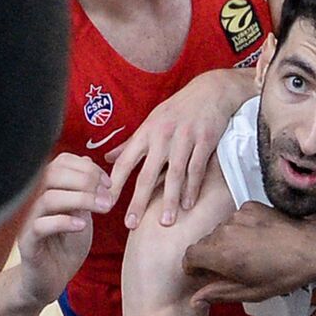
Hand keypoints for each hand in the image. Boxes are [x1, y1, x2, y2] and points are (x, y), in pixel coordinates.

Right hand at [16, 153, 111, 304]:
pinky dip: (64, 222)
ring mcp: (26, 220)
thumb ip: (83, 189)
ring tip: (103, 209)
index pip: (61, 162)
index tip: (108, 182)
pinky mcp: (26, 242)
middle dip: (86, 181)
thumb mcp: (81, 211)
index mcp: (45, 187)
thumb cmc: (66, 243)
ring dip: (81, 199)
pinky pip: (40, 226)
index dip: (88, 167)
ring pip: (48, 198)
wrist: (52, 277)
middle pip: (52, 173)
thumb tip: (88, 162)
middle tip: (107, 197)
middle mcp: (32, 199)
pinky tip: (82, 225)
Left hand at [107, 69, 253, 228]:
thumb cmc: (177, 109)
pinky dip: (192, 188)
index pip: (125, 162)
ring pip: (174, 175)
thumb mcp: (151, 122)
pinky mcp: (204, 141)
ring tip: (165, 222)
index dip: (114, 183)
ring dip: (169, 200)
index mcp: (146, 133)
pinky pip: (196, 169)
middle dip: (138, 201)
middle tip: (131, 224)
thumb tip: (106, 158)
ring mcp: (184, 139)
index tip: (105, 203)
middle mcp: (162, 136)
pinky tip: (188, 205)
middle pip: (146, 174)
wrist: (210, 91)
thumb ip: (130, 143)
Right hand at [183, 203, 315, 304]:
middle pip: (204, 243)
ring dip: (226, 242)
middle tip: (230, 269)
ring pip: (220, 230)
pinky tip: (258, 239)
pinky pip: (235, 219)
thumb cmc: (283, 274)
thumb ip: (218, 293)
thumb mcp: (250, 292)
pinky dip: (240, 229)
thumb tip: (195, 300)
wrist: (311, 248)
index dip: (193, 267)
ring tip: (248, 254)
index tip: (202, 274)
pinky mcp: (250, 206)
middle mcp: (225, 230)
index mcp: (221, 253)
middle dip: (211, 256)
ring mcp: (238, 215)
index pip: (190, 256)